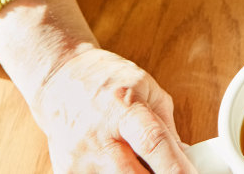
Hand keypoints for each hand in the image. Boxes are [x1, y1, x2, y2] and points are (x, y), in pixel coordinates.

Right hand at [30, 46, 195, 173]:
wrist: (58, 79)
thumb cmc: (104, 80)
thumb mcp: (145, 87)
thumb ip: (166, 126)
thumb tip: (185, 158)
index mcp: (123, 109)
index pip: (153, 143)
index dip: (175, 167)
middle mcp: (98, 137)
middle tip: (169, 172)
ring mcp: (79, 159)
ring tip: (137, 159)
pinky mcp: (67, 172)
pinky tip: (120, 164)